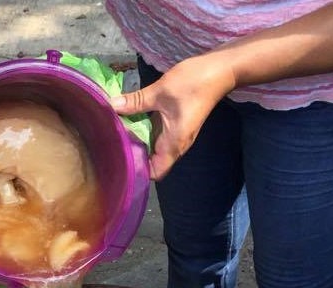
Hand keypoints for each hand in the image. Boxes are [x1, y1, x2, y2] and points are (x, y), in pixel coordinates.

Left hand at [110, 55, 235, 179]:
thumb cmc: (194, 83)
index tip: (121, 161)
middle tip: (113, 145)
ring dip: (139, 143)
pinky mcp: (177, 125)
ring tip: (118, 134)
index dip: (139, 171)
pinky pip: (158, 136)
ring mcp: (178, 136)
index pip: (156, 172)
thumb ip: (136, 101)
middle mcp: (176, 145)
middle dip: (134, 156)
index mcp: (174, 143)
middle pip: (153, 162)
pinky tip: (132, 121)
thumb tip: (112, 106)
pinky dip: (146, 132)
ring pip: (155, 148)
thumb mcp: (160, 91)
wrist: (220, 70)